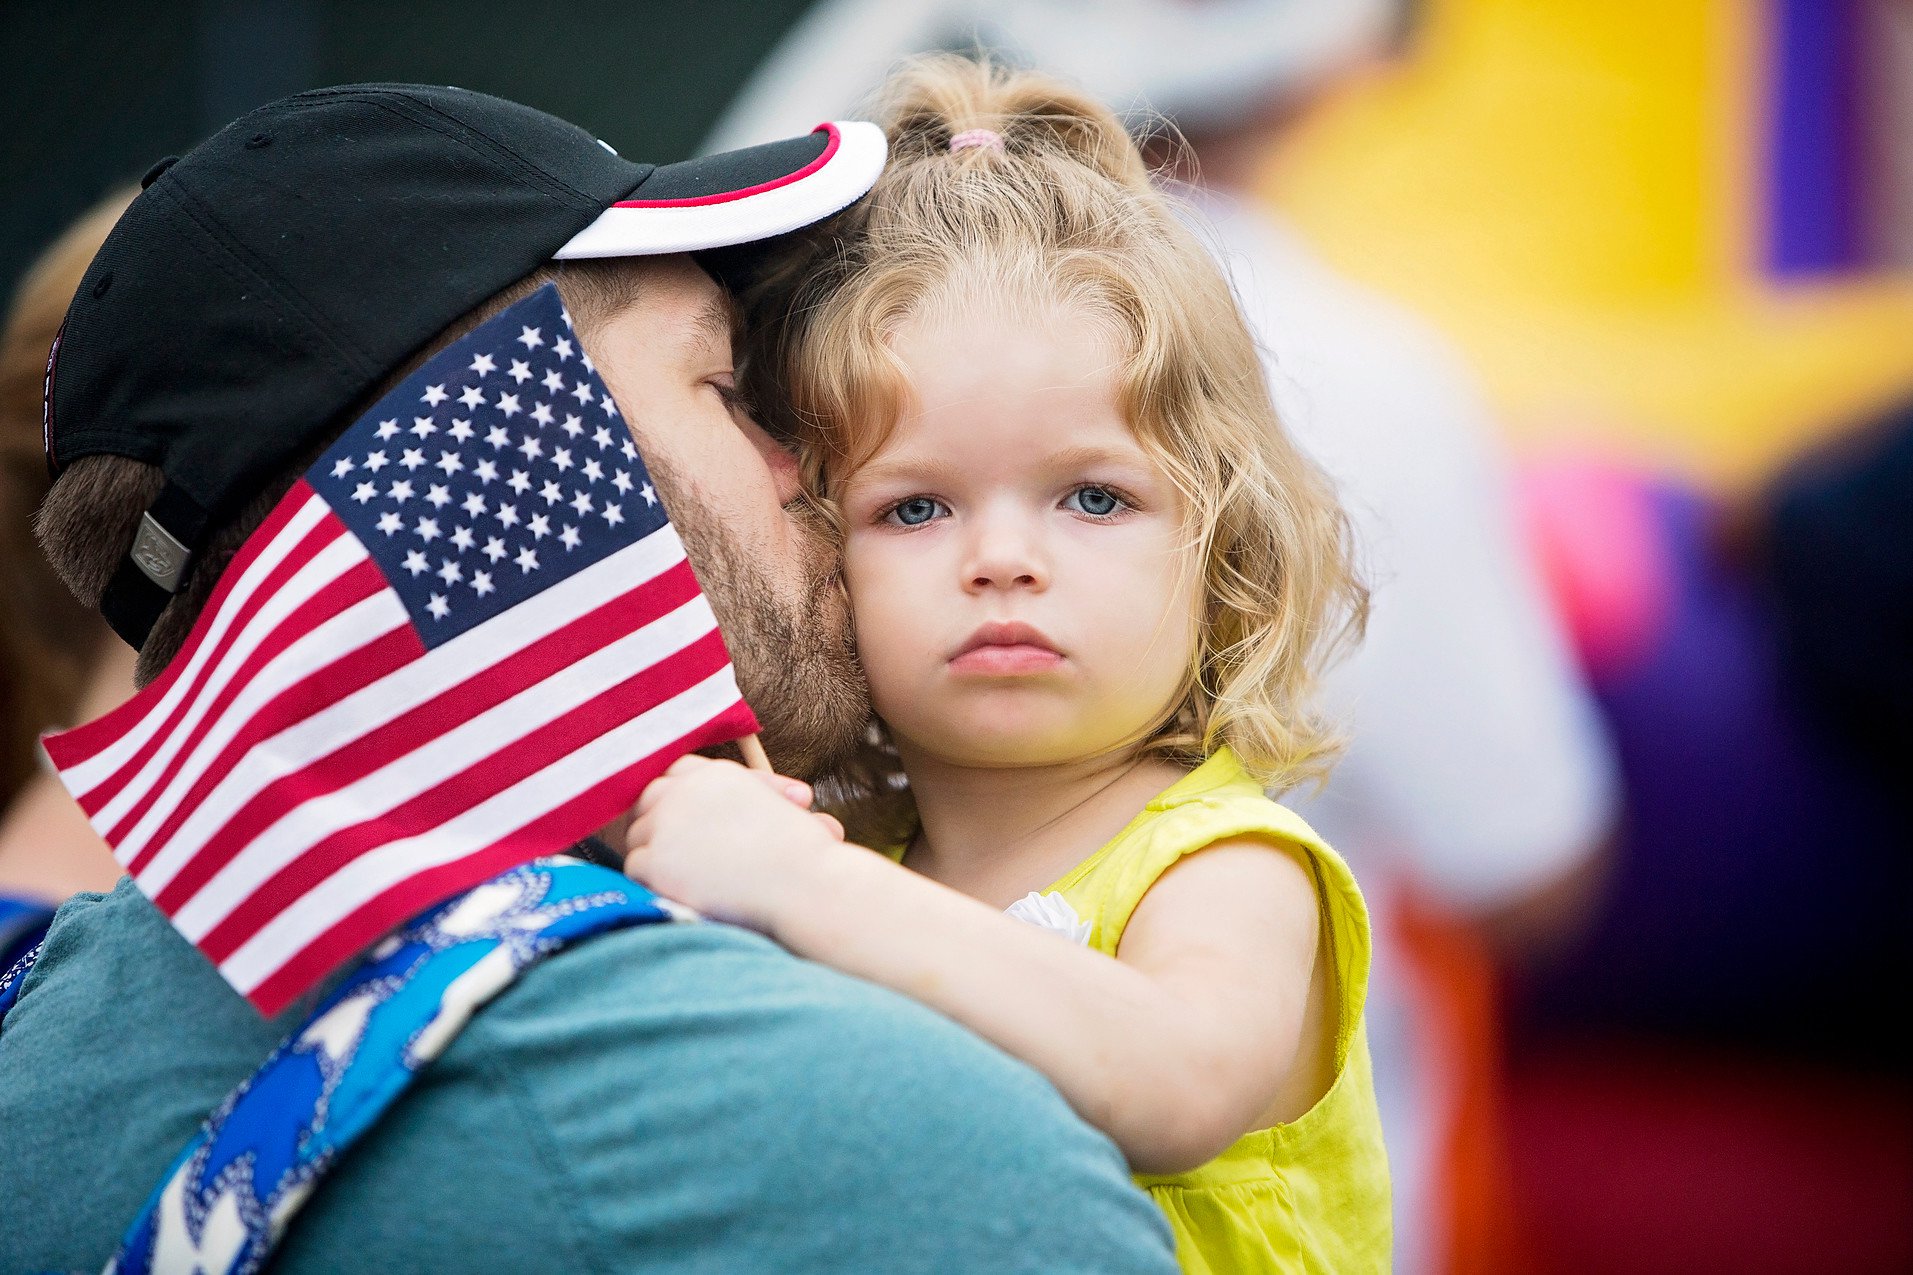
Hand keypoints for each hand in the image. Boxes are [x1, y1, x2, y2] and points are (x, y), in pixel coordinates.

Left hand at [623, 755, 848, 932]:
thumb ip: (755, 795)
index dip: (673, 797)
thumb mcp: (780, 807)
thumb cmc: (804, 854)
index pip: (673, 773)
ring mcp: (666, 823)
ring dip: (654, 855)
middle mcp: (686, 791)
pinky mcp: (656, 859)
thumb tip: (759, 805)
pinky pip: (635, 868)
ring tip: (683, 877)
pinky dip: (652, 882)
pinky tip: (678, 892)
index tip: (678, 819)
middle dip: (655, 824)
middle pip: (646, 801)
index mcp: (715, 774)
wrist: (803, 885)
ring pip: (637, 837)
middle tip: (670, 850)